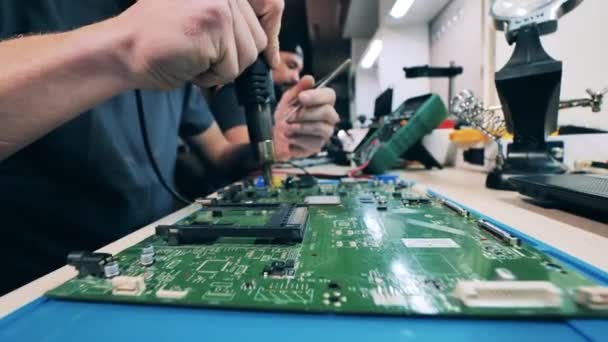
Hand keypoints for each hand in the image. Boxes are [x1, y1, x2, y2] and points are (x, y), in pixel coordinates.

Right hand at [115, 0, 283, 88]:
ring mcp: (221, 3)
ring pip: (248, 54)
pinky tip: (189, 63)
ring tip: (194, 57)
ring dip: (222, 68)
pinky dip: (211, 77)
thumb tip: (272, 45)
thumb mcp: (203, 18)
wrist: (123, 50)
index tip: (271, 56)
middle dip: (234, 57)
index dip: (272, 31)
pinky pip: (232, 67)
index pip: (271, 5)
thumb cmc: (159, 40)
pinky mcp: (215, 23)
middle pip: (259, 38)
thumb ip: (234, 21)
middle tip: (202, 55)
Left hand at [274, 76, 338, 160]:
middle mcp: (328, 117)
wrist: (275, 135)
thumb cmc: (285, 116)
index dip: (316, 96)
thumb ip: (298, 89)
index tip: (302, 97)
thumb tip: (309, 78)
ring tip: (286, 127)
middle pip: (327, 112)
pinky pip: (313, 143)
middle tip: (290, 116)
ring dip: (301, 127)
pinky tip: (289, 138)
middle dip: (306, 114)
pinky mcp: (318, 146)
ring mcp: (325, 132)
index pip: (329, 95)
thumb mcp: (288, 99)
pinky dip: (298, 140)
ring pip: (321, 128)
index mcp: (323, 101)